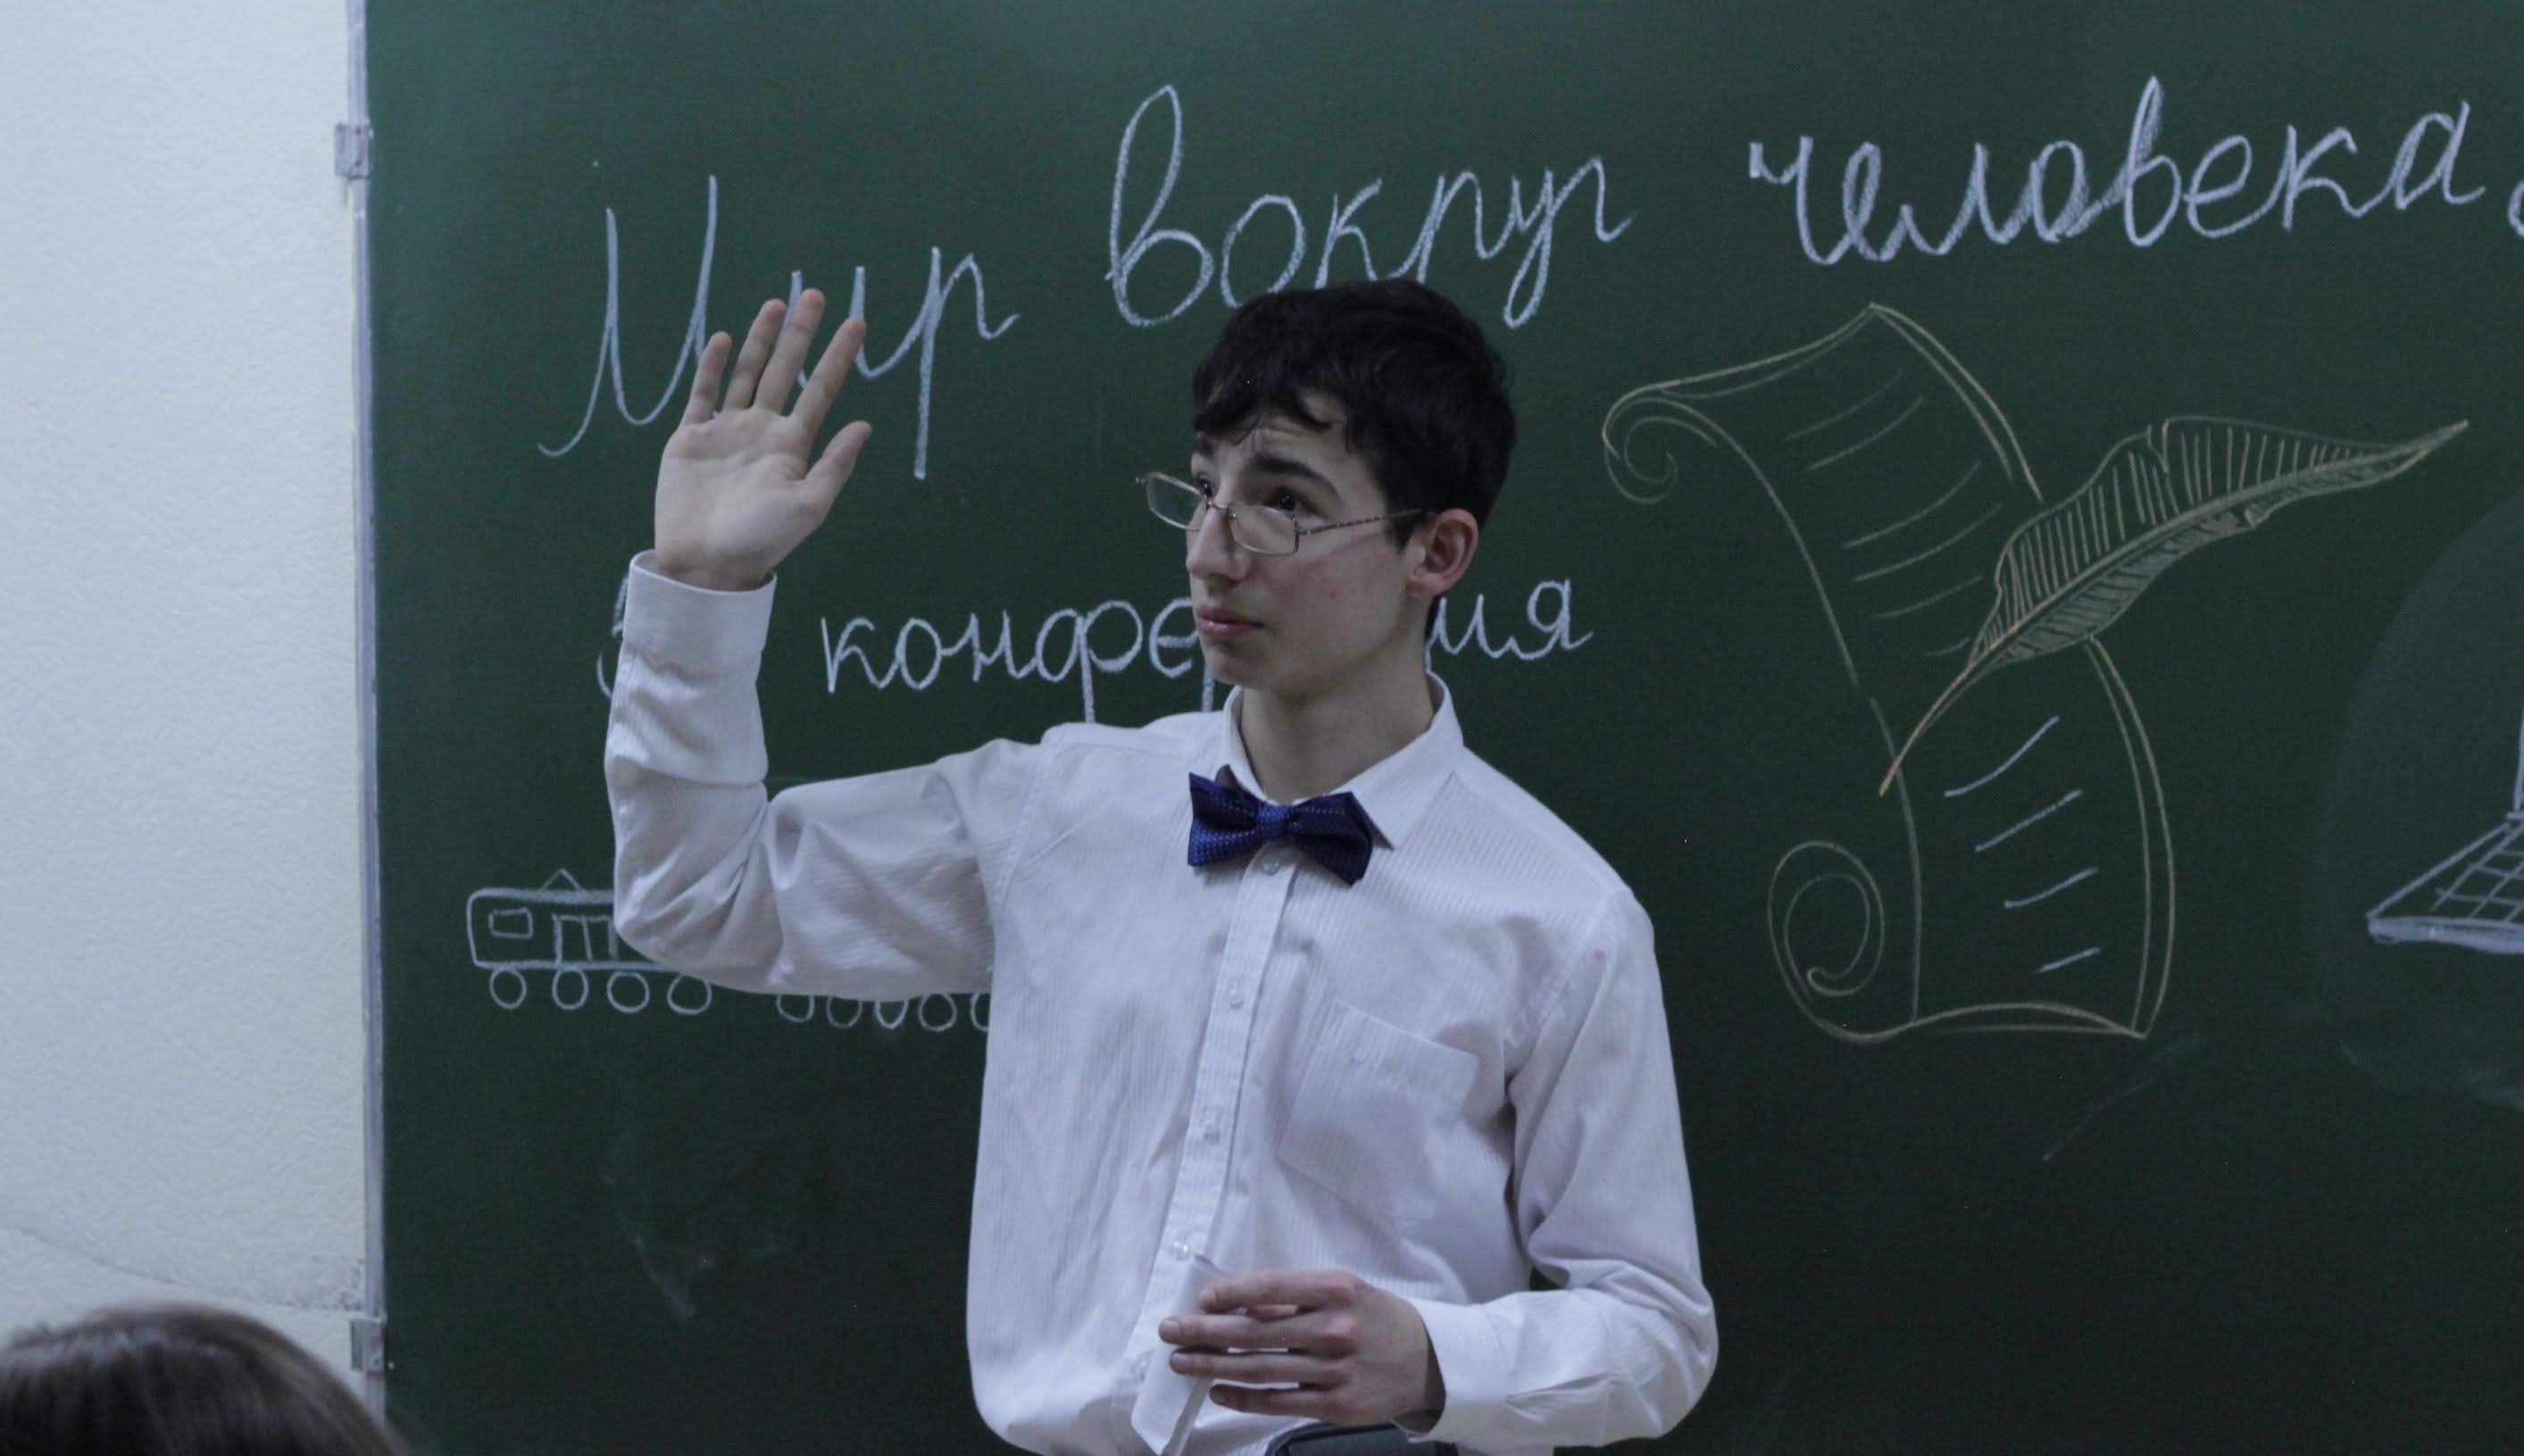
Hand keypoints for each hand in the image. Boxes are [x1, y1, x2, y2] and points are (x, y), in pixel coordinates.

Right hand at [652, 289, 871, 590]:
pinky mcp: (691, 438)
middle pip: (785, 370)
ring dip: (761, 340)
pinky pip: (703, 394)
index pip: (820, 390)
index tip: (857, 322)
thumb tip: (866, 425)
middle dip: (801, 334)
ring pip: (746, 374)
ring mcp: (726, 431)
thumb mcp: (809, 505)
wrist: (706, 563)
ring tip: (777, 305)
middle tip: (815, 294)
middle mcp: (762, 431)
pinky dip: (711, 366)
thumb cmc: (762, 540)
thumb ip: (835, 464)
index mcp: (793, 445)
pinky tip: (723, 338)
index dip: (838, 357)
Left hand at [1158, 1268, 1445, 1427]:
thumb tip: (1235, 1306)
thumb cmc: (1376, 1318)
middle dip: (1204, 1332)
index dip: (1229, 1294)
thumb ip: (1295, 1298)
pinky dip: (1242, 1397)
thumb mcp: (1345, 1291)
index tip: (1201, 1300)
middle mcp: (1335, 1329)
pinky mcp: (1335, 1406)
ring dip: (1212, 1365)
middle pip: (1254, 1332)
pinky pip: (1277, 1402)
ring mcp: (1335, 1371)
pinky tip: (1217, 1390)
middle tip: (1170, 1331)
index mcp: (1337, 1289)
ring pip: (1259, 1370)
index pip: (1270, 1288)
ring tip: (1182, 1361)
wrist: (1428, 1361)